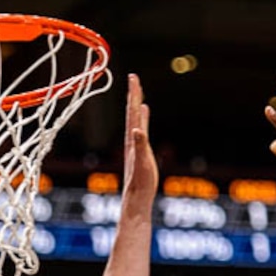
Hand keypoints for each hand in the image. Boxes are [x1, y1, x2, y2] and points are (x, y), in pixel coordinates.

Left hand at [123, 73, 158, 201]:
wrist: (136, 197)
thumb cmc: (140, 182)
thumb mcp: (143, 162)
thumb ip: (140, 145)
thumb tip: (137, 129)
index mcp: (132, 138)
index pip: (132, 111)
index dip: (134, 94)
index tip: (133, 77)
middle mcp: (132, 138)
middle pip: (132, 112)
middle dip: (133, 94)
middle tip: (133, 77)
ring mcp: (135, 144)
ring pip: (136, 118)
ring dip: (136, 104)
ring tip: (138, 92)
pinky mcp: (140, 150)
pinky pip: (141, 128)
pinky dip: (142, 117)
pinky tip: (143, 113)